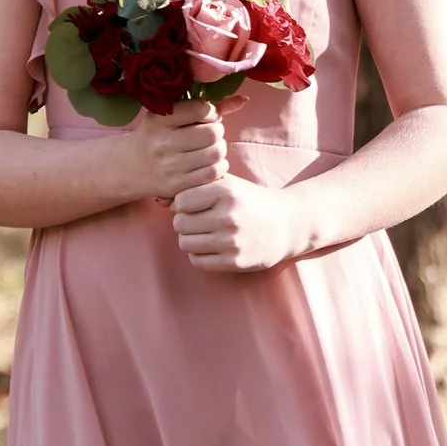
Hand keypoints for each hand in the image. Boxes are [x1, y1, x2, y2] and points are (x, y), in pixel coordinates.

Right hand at [124, 101, 227, 209]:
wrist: (128, 168)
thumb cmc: (155, 136)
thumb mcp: (169, 116)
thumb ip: (204, 107)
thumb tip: (242, 100)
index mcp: (159, 120)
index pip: (201, 109)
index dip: (211, 112)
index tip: (206, 117)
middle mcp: (162, 143)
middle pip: (213, 133)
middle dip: (217, 131)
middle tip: (210, 134)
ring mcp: (169, 167)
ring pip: (216, 154)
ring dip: (219, 150)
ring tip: (210, 149)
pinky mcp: (176, 186)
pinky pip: (212, 173)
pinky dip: (218, 167)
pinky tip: (209, 164)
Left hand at [167, 116, 298, 273]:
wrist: (287, 225)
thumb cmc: (249, 200)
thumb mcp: (228, 184)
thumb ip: (196, 184)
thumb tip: (160, 199)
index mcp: (227, 193)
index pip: (181, 201)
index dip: (183, 204)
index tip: (193, 205)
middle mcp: (229, 217)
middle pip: (180, 224)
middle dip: (185, 222)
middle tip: (197, 221)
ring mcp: (232, 241)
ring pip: (185, 243)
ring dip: (190, 239)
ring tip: (203, 233)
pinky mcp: (235, 261)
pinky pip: (197, 261)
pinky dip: (199, 255)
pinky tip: (211, 247)